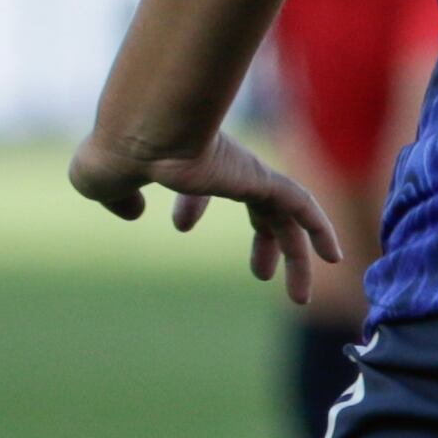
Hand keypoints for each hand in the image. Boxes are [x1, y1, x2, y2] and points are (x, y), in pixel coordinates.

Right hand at [66, 128, 345, 306]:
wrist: (136, 138)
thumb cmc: (115, 157)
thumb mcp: (103, 183)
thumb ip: (119, 197)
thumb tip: (135, 211)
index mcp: (189, 160)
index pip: (202, 183)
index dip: (192, 204)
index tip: (180, 225)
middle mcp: (224, 164)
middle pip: (257, 204)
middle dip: (262, 239)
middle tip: (259, 273)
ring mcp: (245, 170)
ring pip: (285, 216)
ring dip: (295, 255)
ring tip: (298, 298)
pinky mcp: (259, 177)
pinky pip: (302, 204)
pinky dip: (320, 229)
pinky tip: (335, 258)